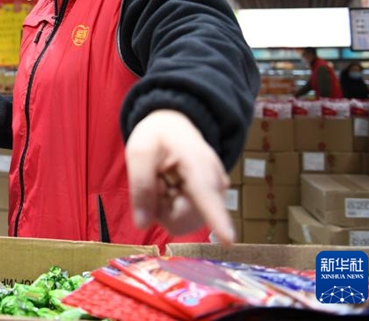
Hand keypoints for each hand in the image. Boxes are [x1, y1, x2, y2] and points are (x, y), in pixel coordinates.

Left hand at [125, 109, 233, 245]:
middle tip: (156, 180)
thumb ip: (140, 185)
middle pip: (183, 218)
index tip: (229, 241)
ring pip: (182, 222)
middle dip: (160, 206)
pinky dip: (170, 209)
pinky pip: (183, 221)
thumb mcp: (139, 152)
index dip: (217, 218)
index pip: (206, 193)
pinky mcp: (210, 207)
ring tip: (164, 183)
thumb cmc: (157, 137)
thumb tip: (142, 224)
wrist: (175, 128)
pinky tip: (171, 190)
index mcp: (197, 163)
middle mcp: (214, 184)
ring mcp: (215, 198)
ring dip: (164, 208)